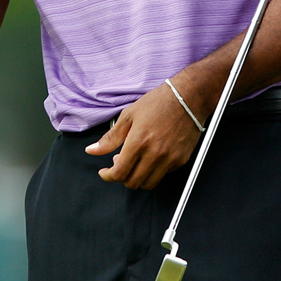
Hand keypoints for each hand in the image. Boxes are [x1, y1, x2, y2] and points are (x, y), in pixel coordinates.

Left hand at [86, 80, 201, 189]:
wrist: (188, 97)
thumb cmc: (158, 102)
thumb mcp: (129, 115)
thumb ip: (110, 137)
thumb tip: (92, 150)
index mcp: (138, 142)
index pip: (119, 173)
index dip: (108, 176)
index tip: (105, 173)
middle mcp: (155, 154)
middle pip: (133, 182)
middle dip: (122, 177)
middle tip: (121, 164)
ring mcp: (170, 158)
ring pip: (149, 184)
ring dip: (138, 177)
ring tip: (136, 162)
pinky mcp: (181, 159)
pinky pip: (163, 175)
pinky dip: (154, 171)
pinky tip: (151, 156)